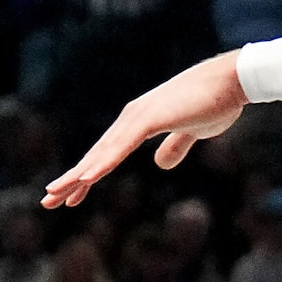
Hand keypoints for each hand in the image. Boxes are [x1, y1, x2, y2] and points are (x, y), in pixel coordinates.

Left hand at [41, 51, 247, 208]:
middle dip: (72, 179)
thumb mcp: (194, 131)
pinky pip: (121, 147)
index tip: (72, 195)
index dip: (90, 175)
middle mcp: (132, 118)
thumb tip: (160, 164)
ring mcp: (138, 117)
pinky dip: (102, 163)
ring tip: (54, 195)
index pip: (108, 153)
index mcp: (140, 121)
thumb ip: (175, 146)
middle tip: (48, 201)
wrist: (233, 80)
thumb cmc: (216, 101)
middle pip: (97, 154)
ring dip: (78, 176)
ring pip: (103, 153)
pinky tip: (86, 179)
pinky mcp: (149, 118)